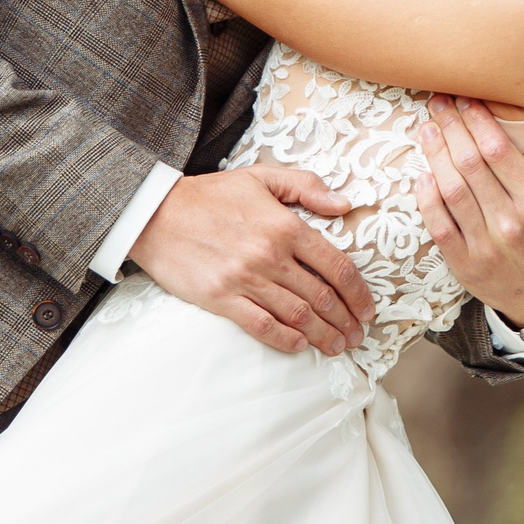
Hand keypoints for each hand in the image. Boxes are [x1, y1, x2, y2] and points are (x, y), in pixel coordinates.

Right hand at [129, 164, 375, 355]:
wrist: (154, 213)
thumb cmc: (209, 195)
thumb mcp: (261, 177)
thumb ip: (306, 187)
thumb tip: (346, 203)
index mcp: (285, 226)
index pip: (336, 266)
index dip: (359, 292)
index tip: (368, 308)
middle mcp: (270, 255)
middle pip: (322, 297)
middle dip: (346, 321)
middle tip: (358, 335)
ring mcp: (245, 279)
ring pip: (297, 316)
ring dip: (323, 335)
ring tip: (337, 345)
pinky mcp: (220, 298)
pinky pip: (261, 326)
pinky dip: (285, 340)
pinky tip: (300, 346)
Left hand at [414, 96, 523, 328]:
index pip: (498, 151)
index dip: (478, 120)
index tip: (468, 99)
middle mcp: (510, 223)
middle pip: (469, 164)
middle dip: (451, 126)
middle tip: (440, 101)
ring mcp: (484, 246)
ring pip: (451, 189)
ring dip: (435, 154)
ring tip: (427, 128)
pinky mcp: (464, 264)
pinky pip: (438, 224)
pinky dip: (426, 197)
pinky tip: (423, 174)